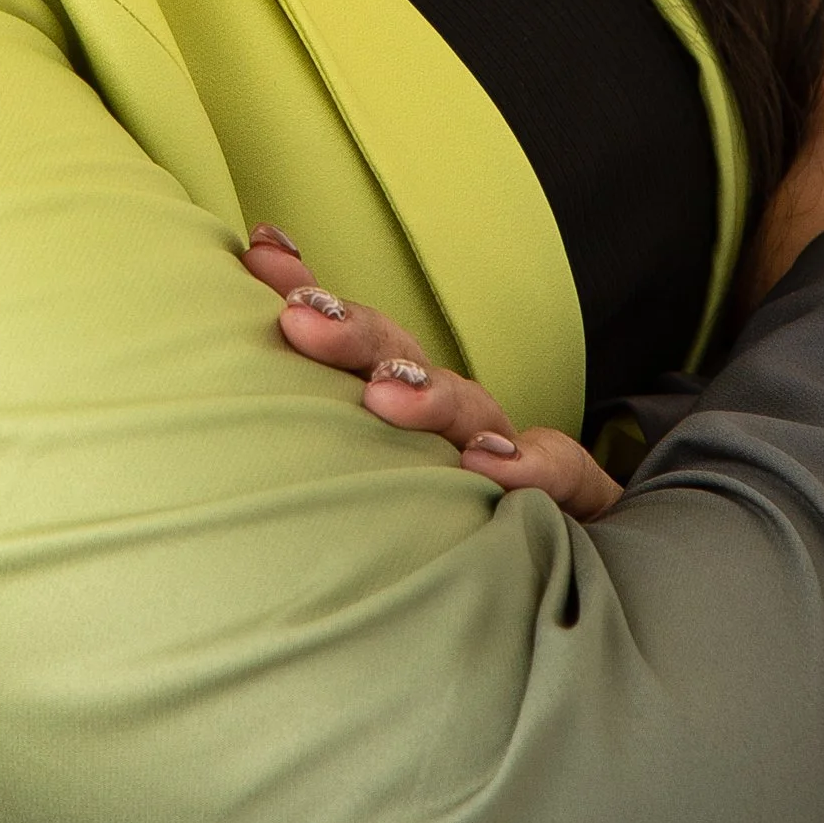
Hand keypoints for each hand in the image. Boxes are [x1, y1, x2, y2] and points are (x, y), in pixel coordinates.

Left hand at [240, 228, 624, 517]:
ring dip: (430, 396)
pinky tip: (490, 467)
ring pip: (474, 411)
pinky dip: (529, 465)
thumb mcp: (376, 472)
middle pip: (405, 363)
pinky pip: (561, 476)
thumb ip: (320, 420)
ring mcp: (512, 457)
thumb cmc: (445, 520)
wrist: (567, 569)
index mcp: (404, 409)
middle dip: (352, 334)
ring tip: (385, 393)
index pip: (354, 342)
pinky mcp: (570, 499)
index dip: (312, 299)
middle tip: (299, 319)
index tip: (262, 253)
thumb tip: (252, 327)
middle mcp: (453, 423)